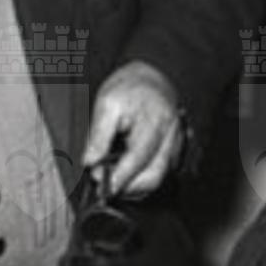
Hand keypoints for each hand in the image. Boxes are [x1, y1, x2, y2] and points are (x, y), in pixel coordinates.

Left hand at [81, 62, 184, 197]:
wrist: (151, 77)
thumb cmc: (131, 88)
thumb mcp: (107, 103)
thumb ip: (98, 135)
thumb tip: (90, 161)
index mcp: (155, 122)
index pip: (137, 160)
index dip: (118, 178)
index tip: (101, 186)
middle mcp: (171, 137)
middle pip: (153, 177)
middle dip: (127, 188)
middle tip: (103, 185)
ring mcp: (176, 146)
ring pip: (158, 179)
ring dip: (134, 186)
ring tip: (113, 177)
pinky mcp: (175, 152)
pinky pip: (161, 174)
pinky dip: (142, 179)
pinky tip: (127, 174)